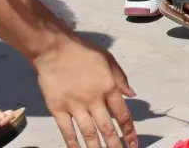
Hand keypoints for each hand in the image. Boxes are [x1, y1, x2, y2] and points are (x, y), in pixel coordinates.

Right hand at [33, 33, 136, 147]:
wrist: (55, 50)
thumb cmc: (84, 52)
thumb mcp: (109, 60)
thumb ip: (121, 79)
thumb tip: (132, 95)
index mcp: (109, 88)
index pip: (122, 115)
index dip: (129, 131)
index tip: (134, 143)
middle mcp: (94, 100)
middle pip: (107, 128)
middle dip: (115, 144)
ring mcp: (75, 106)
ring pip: (88, 132)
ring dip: (97, 147)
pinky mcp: (58, 109)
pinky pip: (67, 131)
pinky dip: (73, 144)